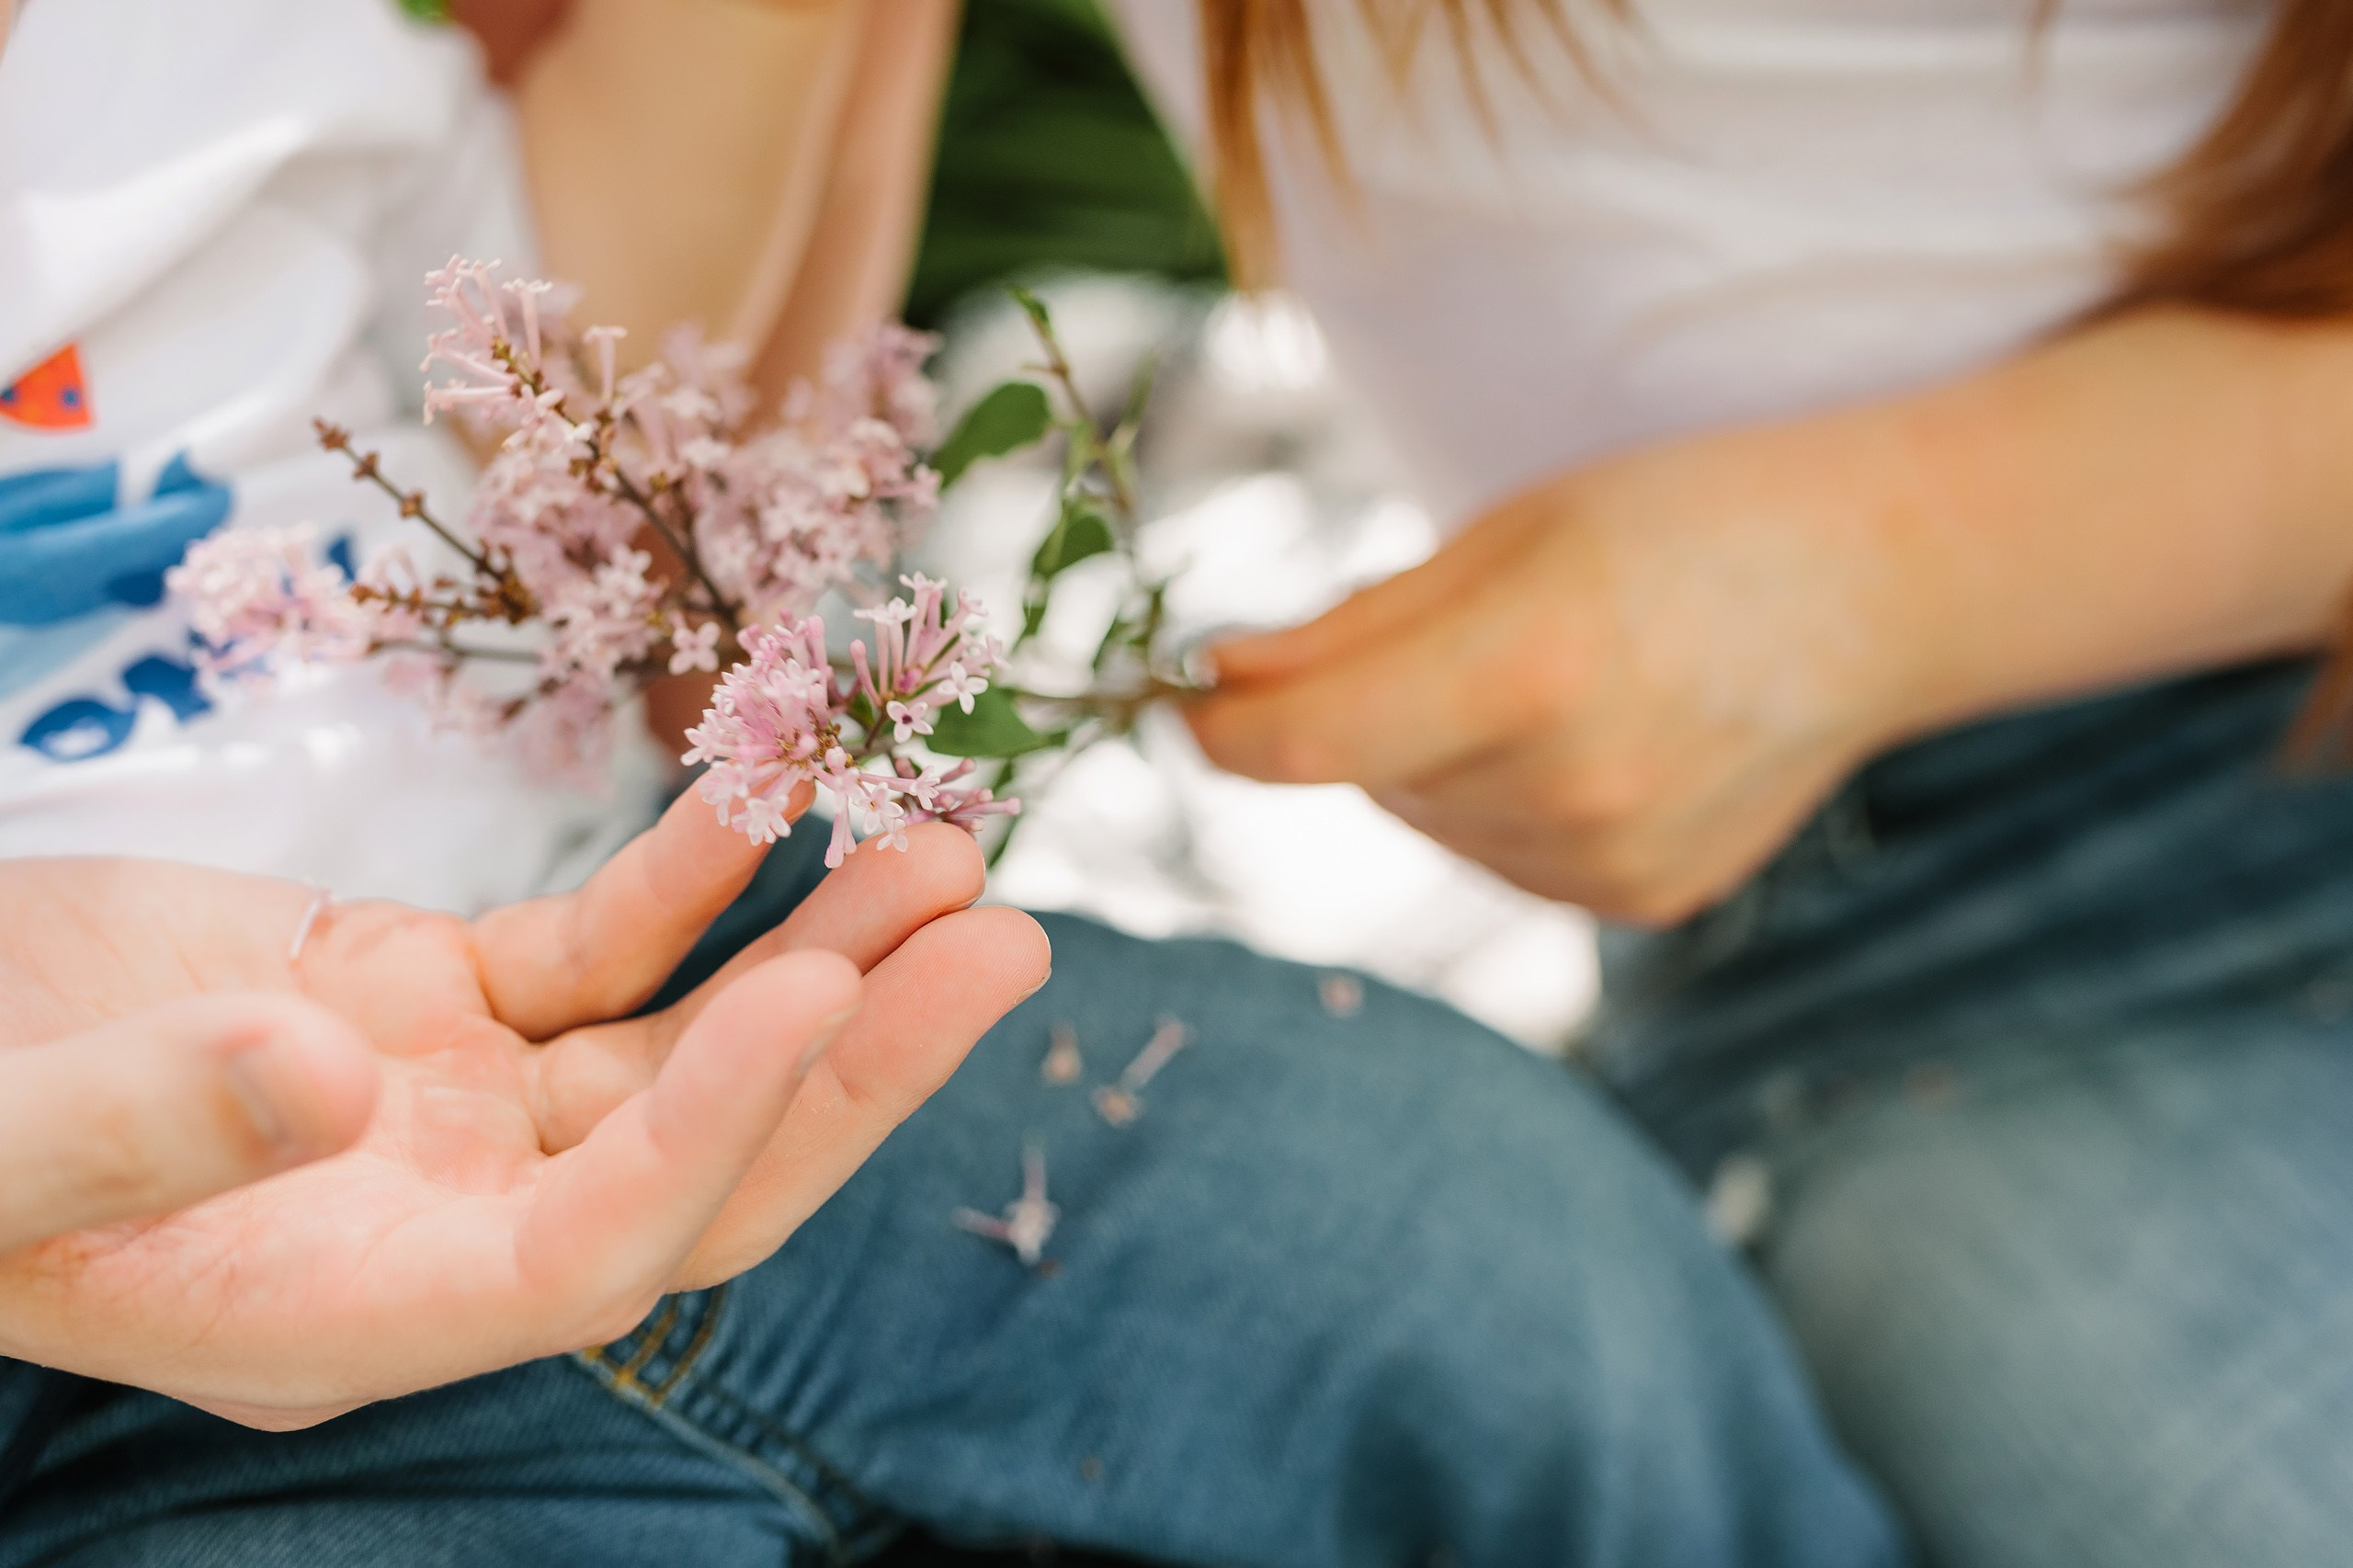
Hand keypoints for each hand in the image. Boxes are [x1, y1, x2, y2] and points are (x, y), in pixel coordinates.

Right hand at [0, 792, 1048, 1427]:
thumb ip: (134, 1126)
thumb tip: (327, 1078)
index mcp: (347, 1308)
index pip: (589, 1255)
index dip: (712, 1140)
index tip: (815, 1001)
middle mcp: (438, 1220)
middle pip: (698, 1158)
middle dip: (856, 1058)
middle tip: (1003, 940)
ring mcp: (451, 1108)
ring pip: (677, 1038)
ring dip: (815, 946)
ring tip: (949, 852)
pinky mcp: (436, 999)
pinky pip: (595, 946)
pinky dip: (684, 873)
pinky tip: (769, 790)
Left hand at [1187, 409, 1937, 923]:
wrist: (1882, 585)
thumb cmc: (1686, 520)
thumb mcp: (1510, 531)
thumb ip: (1351, 626)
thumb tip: (1212, 686)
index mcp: (1528, 666)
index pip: (1301, 746)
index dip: (1219, 728)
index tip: (1188, 700)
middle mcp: (1569, 789)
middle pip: (1366, 780)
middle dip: (1368, 713)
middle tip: (1477, 631)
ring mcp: (1613, 862)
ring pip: (1430, 823)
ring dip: (1440, 762)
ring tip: (1564, 676)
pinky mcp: (1642, 903)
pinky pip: (1504, 858)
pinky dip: (1510, 804)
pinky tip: (1604, 736)